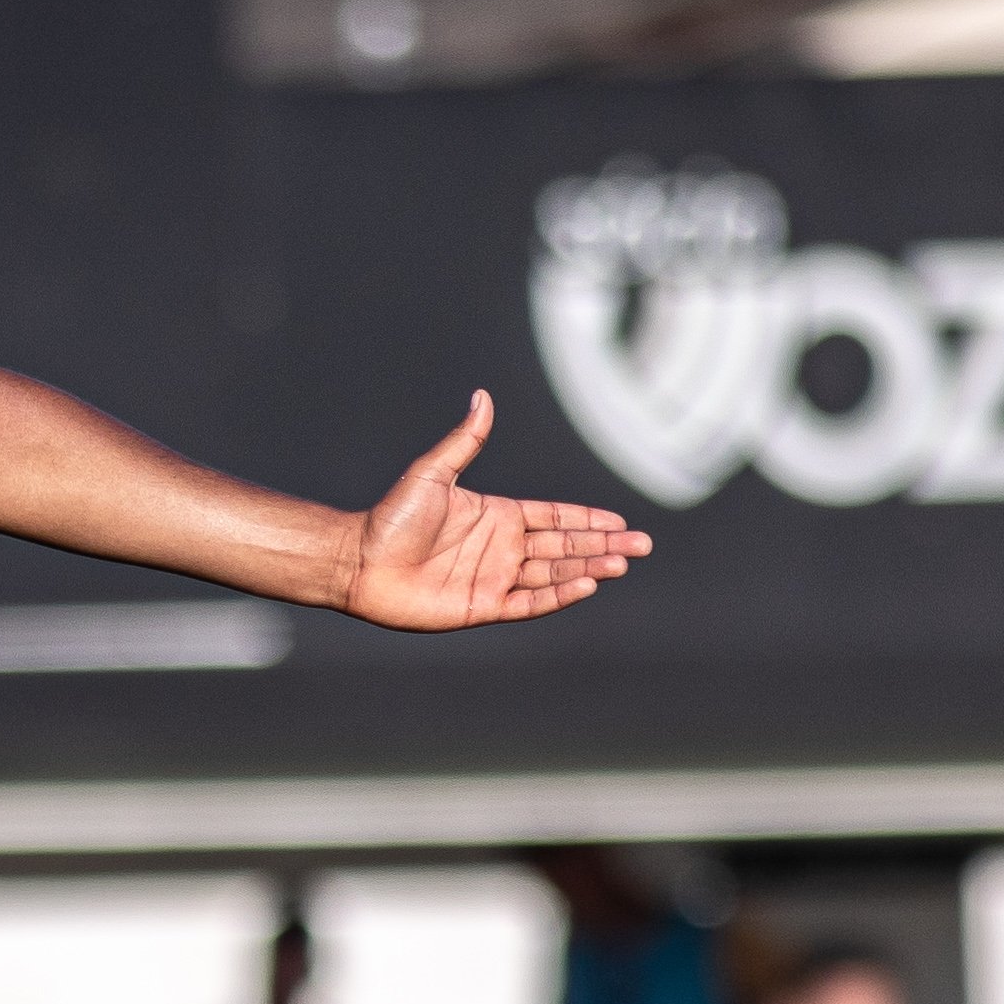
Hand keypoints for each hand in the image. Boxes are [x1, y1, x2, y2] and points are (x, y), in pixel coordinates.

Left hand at [341, 394, 651, 631]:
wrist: (361, 562)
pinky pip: (530, 602)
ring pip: (555, 573)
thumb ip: (465, 440)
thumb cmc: (391, 517)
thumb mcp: (433, 473)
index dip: (587, 519)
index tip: (620, 521)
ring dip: (589, 567)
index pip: (554, 517)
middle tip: (643, 545)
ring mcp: (495, 577)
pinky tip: (587, 584)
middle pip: (565, 547)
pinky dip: (559, 595)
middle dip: (604, 545)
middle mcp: (501, 547)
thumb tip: (482, 397)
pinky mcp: (483, 606)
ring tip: (623, 562)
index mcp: (497, 515)